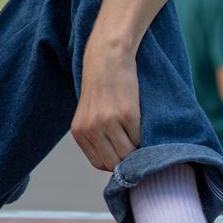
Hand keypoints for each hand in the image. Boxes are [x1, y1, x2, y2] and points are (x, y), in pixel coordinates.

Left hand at [71, 48, 141, 171]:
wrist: (107, 58)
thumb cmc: (101, 87)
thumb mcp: (89, 114)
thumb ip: (96, 137)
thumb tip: (118, 164)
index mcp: (79, 132)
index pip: (100, 163)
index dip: (115, 162)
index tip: (123, 154)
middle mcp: (91, 129)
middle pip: (115, 163)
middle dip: (127, 159)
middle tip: (134, 146)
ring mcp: (108, 122)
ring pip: (129, 153)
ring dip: (137, 148)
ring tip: (136, 132)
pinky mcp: (127, 114)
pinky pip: (140, 137)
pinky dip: (143, 134)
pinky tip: (138, 119)